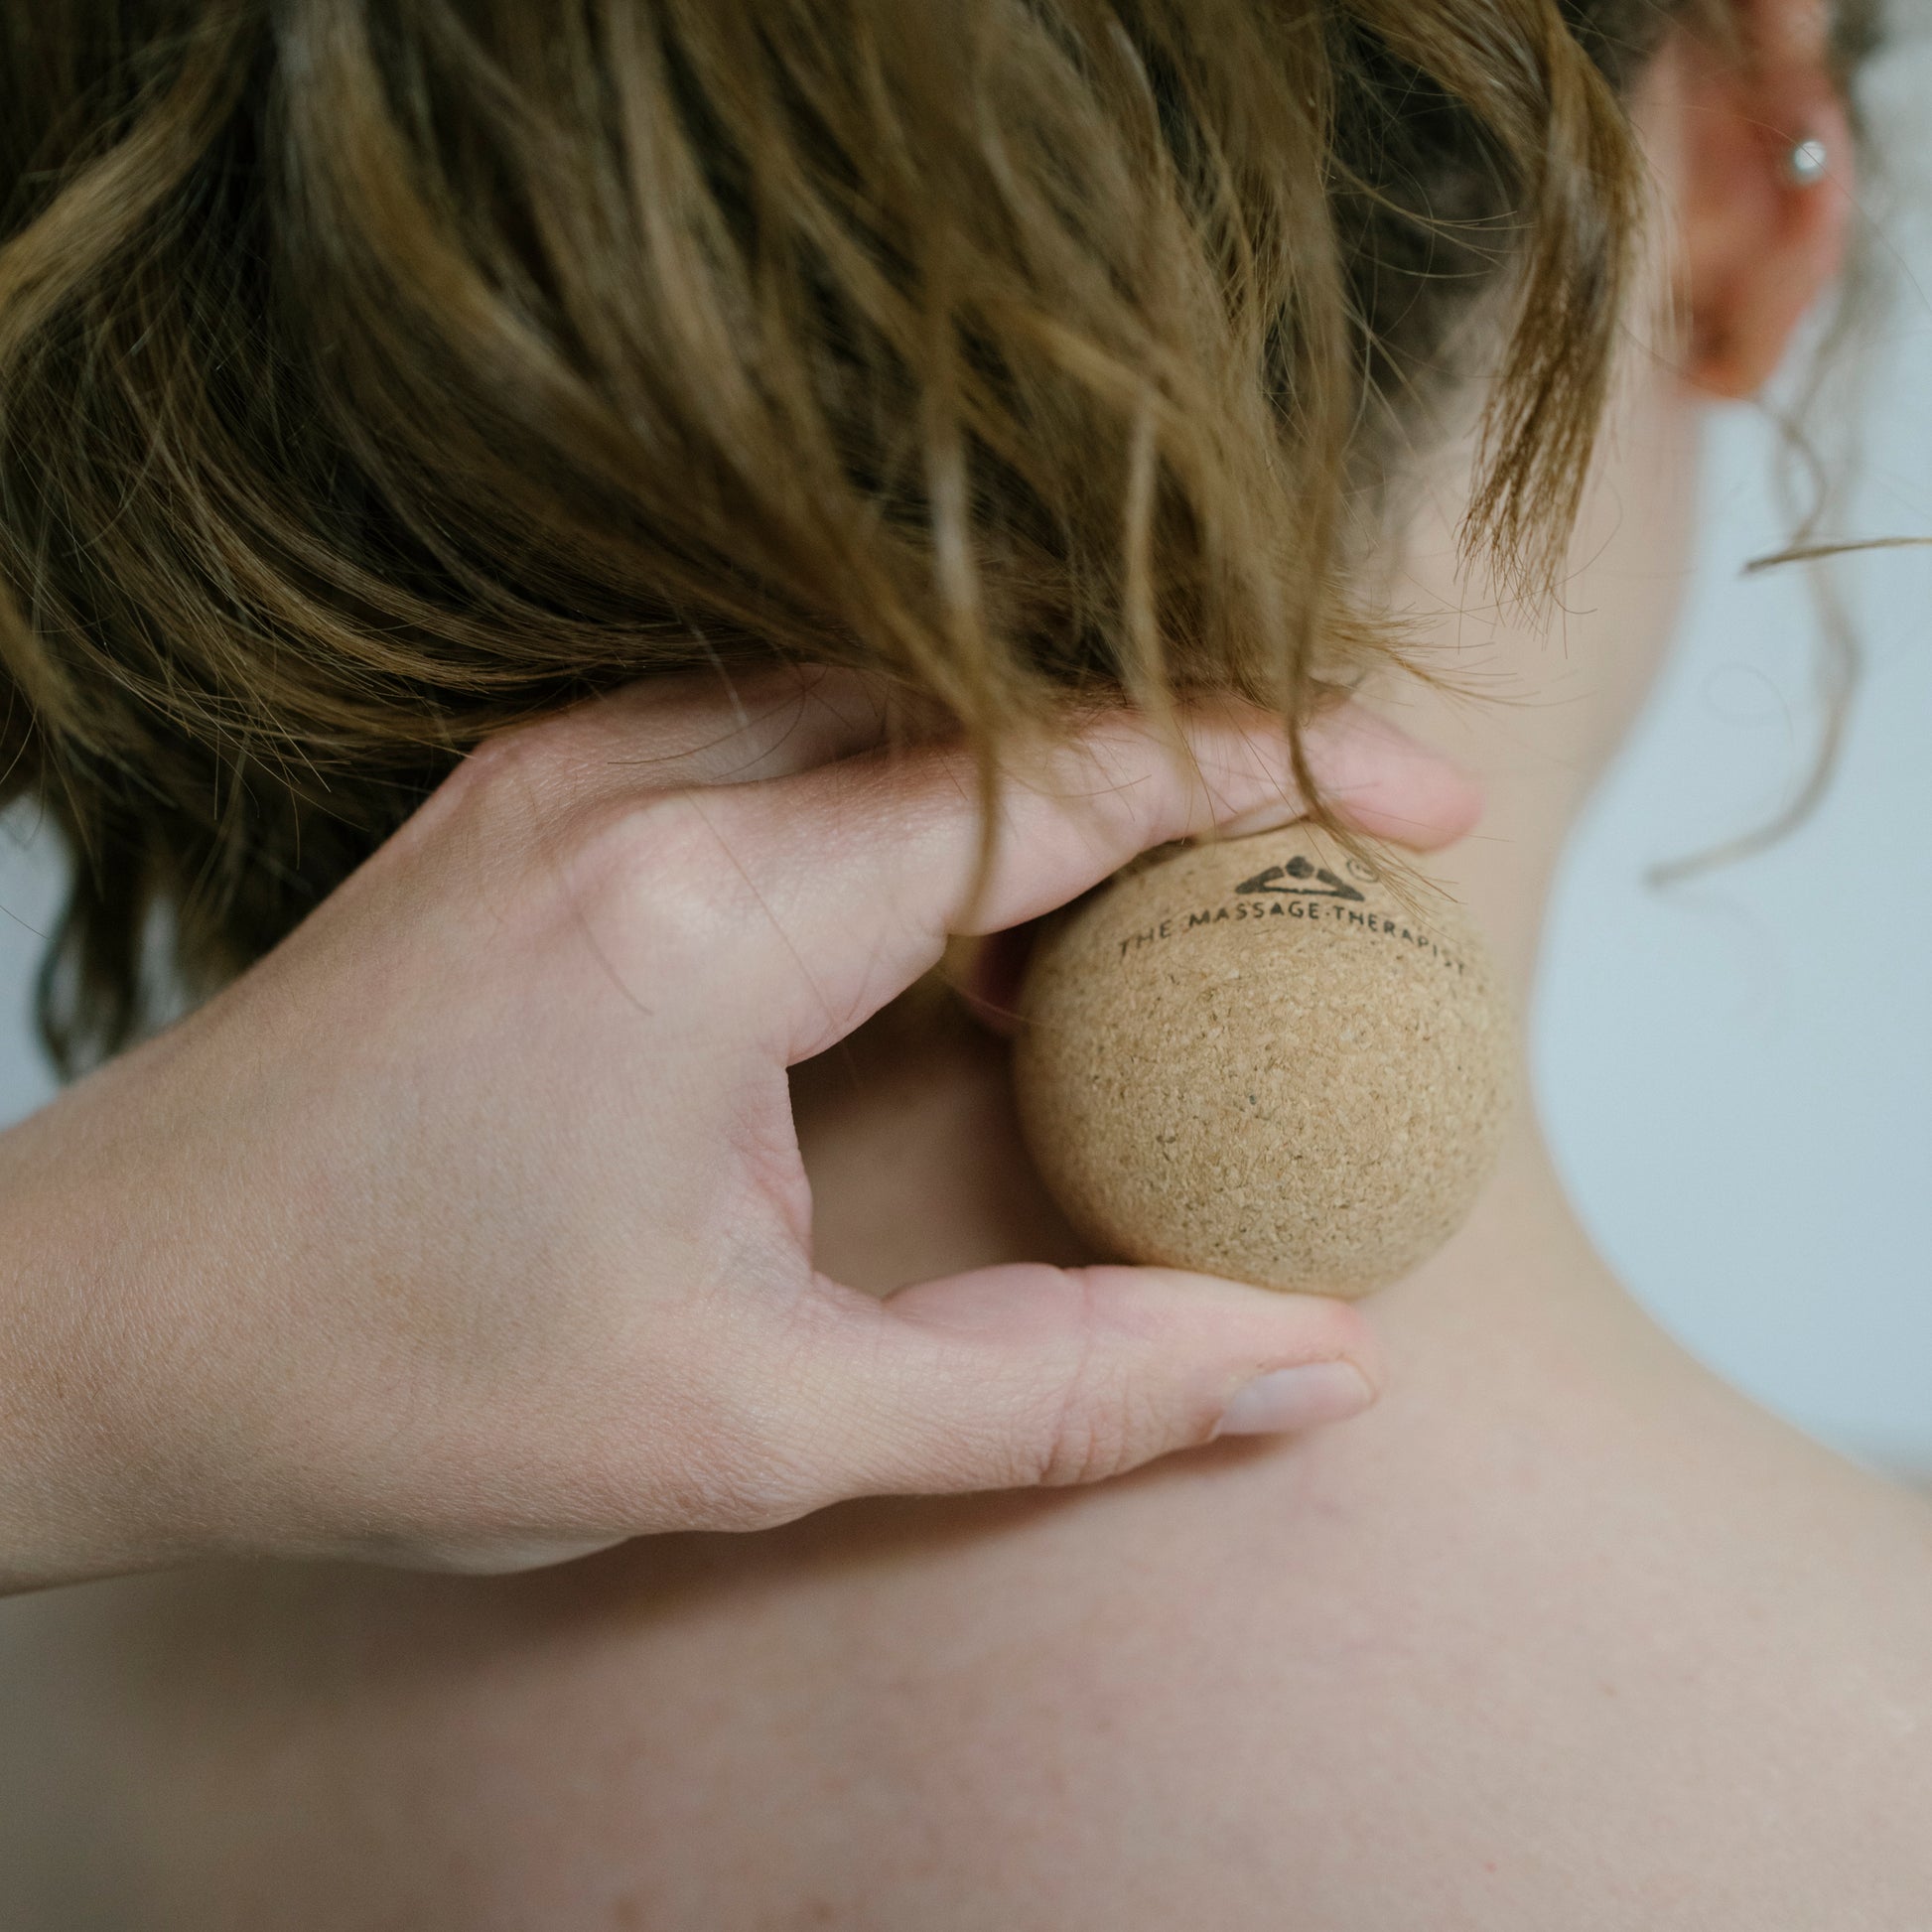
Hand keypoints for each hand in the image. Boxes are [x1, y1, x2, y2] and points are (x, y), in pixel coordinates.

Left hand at [0, 672, 1479, 1587]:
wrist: (89, 1323)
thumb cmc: (381, 1379)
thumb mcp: (748, 1427)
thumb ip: (1055, 1390)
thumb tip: (1305, 1363)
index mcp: (705, 911)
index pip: (1058, 780)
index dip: (1269, 767)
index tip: (1422, 798)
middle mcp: (634, 781)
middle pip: (985, 709)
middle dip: (1173, 763)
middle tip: (1302, 868)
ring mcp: (562, 771)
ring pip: (880, 708)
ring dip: (1034, 786)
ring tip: (1145, 915)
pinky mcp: (523, 801)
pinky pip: (773, 737)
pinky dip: (906, 806)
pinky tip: (937, 930)